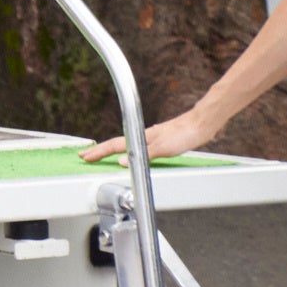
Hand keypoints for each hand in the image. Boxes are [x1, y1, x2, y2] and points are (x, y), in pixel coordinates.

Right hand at [82, 108, 216, 163]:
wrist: (202, 124)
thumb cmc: (185, 134)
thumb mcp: (164, 148)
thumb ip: (143, 155)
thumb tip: (121, 162)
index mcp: (142, 137)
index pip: (115, 145)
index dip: (99, 152)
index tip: (85, 156)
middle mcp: (144, 136)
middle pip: (116, 144)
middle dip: (100, 150)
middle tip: (85, 156)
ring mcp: (151, 138)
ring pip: (126, 144)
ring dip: (112, 150)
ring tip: (102, 155)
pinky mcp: (160, 140)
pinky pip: (136, 145)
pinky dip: (127, 150)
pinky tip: (131, 152)